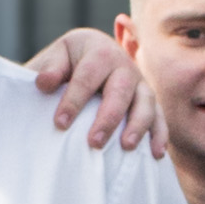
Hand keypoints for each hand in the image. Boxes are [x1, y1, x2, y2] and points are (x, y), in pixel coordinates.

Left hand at [27, 28, 163, 155]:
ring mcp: (138, 81)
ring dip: (138, 125)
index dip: (74, 100)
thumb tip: (44, 82)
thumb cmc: (63, 66)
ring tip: (126, 147)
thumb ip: (49, 69)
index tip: (60, 124)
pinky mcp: (147, 99)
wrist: (82, 61)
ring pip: (145, 101)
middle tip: (93, 142)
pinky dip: (159, 134)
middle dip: (108, 117)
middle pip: (120, 89)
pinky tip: (156, 154)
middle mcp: (122, 63)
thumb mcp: (53, 60)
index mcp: (97, 50)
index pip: (87, 75)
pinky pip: (159, 116)